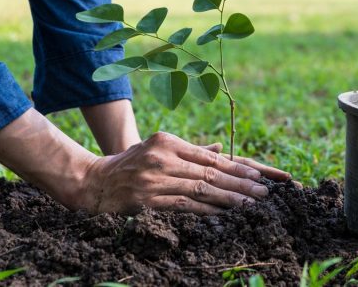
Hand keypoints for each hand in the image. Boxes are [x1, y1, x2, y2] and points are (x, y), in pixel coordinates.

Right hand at [79, 132, 290, 213]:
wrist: (94, 181)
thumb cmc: (131, 163)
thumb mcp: (158, 147)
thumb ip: (190, 150)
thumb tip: (220, 149)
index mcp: (168, 142)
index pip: (209, 157)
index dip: (235, 168)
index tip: (257, 176)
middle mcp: (163, 158)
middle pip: (210, 173)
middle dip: (240, 184)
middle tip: (262, 193)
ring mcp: (155, 179)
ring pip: (201, 190)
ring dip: (229, 199)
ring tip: (250, 204)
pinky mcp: (149, 200)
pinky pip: (185, 205)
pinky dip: (207, 210)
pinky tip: (224, 214)